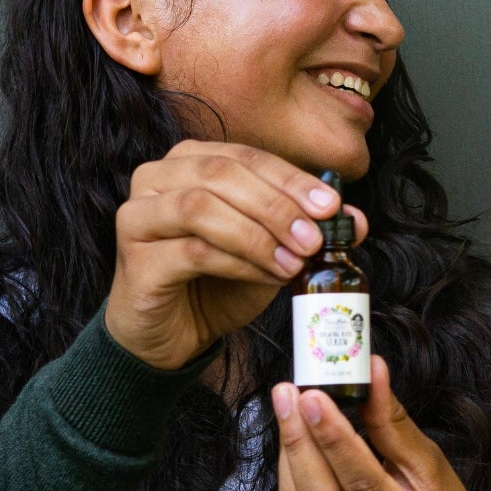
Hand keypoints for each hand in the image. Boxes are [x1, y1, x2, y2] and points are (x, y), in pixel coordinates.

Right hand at [105, 140, 366, 370]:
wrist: (175, 334)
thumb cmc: (218, 282)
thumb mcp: (271, 250)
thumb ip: (306, 228)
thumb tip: (356, 219)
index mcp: (189, 161)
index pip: (247, 156)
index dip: (292, 179)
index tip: (332, 206)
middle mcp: (155, 178)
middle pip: (222, 174)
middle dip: (277, 205)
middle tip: (315, 237)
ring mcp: (138, 215)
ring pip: (201, 207)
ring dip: (257, 233)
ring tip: (294, 261)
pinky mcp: (135, 258)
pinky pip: (192, 250)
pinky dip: (238, 261)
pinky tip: (267, 275)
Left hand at [272, 356, 483, 490]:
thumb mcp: (431, 468)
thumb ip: (394, 425)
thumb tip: (371, 371)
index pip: (368, 488)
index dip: (336, 441)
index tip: (313, 397)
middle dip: (301, 444)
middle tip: (288, 396)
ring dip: (290, 461)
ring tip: (286, 414)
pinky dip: (290, 488)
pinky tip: (292, 453)